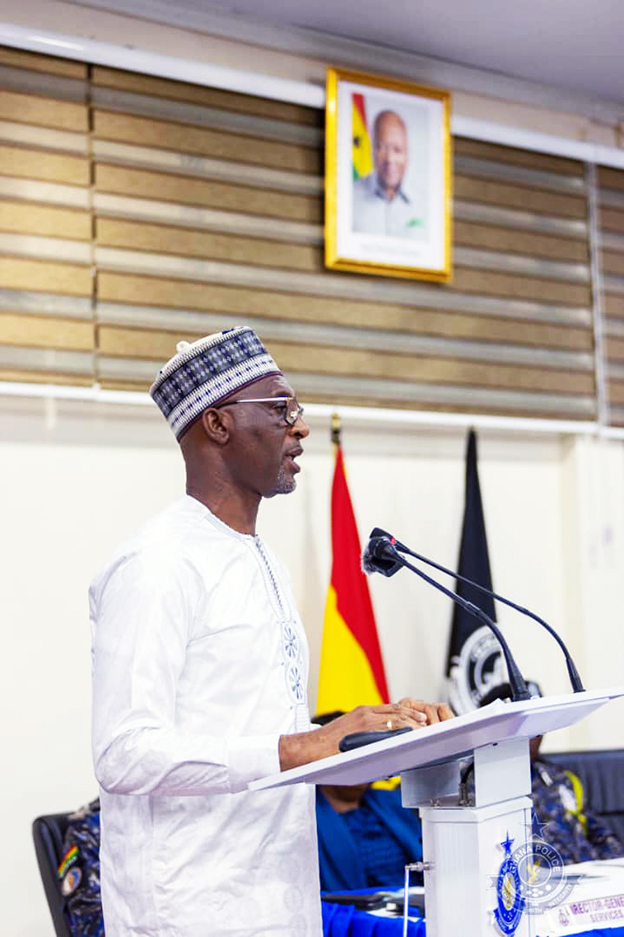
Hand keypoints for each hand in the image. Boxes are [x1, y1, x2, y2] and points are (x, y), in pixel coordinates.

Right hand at [279, 699, 448, 770]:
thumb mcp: (350, 738)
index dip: (410, 715)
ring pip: (396, 717)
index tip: (422, 722)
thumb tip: (387, 753)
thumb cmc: (328, 750)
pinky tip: (412, 739)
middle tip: (429, 728)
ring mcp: (364, 719)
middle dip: (416, 719)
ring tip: (426, 733)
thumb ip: (367, 739)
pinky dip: (403, 731)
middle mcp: (365, 712)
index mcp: (363, 713)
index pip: (393, 709)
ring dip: (414, 724)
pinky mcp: (362, 729)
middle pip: (399, 711)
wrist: (308, 751)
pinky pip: (388, 727)